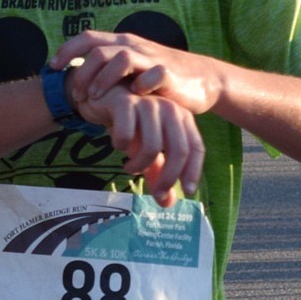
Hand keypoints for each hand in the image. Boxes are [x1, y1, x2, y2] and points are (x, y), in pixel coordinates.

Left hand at [53, 30, 222, 118]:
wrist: (203, 80)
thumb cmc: (159, 81)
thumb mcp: (131, 72)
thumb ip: (108, 73)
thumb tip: (74, 86)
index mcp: (122, 44)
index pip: (88, 38)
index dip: (66, 50)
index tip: (51, 67)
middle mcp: (135, 46)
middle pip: (99, 50)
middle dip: (81, 72)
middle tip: (75, 95)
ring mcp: (152, 58)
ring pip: (121, 58)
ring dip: (103, 79)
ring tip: (94, 98)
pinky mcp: (169, 74)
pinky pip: (152, 76)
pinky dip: (139, 87)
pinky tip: (132, 99)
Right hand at [71, 77, 204, 206]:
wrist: (104, 95)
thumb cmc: (130, 124)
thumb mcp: (146, 149)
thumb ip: (157, 173)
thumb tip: (167, 204)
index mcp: (181, 117)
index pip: (196, 147)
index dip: (193, 171)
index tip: (187, 192)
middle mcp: (169, 108)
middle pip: (179, 151)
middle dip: (168, 178)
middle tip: (156, 193)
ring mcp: (148, 104)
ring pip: (152, 147)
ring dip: (139, 166)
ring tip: (130, 168)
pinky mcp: (125, 102)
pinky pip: (126, 136)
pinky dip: (121, 146)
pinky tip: (117, 146)